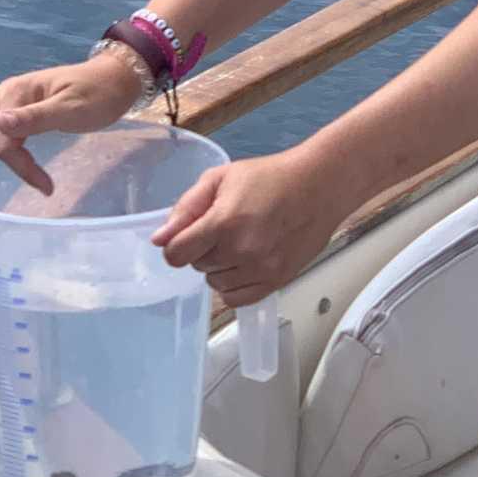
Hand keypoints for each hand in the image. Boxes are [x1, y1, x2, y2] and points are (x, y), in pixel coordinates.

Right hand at [0, 54, 141, 194]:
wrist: (115, 78)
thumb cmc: (97, 95)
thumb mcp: (73, 109)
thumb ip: (36, 117)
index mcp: (17, 94)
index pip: (5, 138)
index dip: (20, 166)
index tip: (46, 187)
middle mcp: (6, 92)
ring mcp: (8, 96)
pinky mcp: (13, 103)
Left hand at [153, 149, 345, 307]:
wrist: (317, 186)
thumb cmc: (270, 177)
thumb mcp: (221, 178)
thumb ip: (186, 208)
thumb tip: (159, 239)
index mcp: (223, 222)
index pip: (176, 254)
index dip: (177, 244)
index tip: (188, 235)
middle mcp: (241, 251)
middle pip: (197, 266)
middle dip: (203, 249)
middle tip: (224, 228)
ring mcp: (260, 269)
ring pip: (216, 284)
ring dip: (220, 267)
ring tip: (239, 243)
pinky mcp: (276, 281)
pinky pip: (236, 300)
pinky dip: (234, 285)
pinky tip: (244, 264)